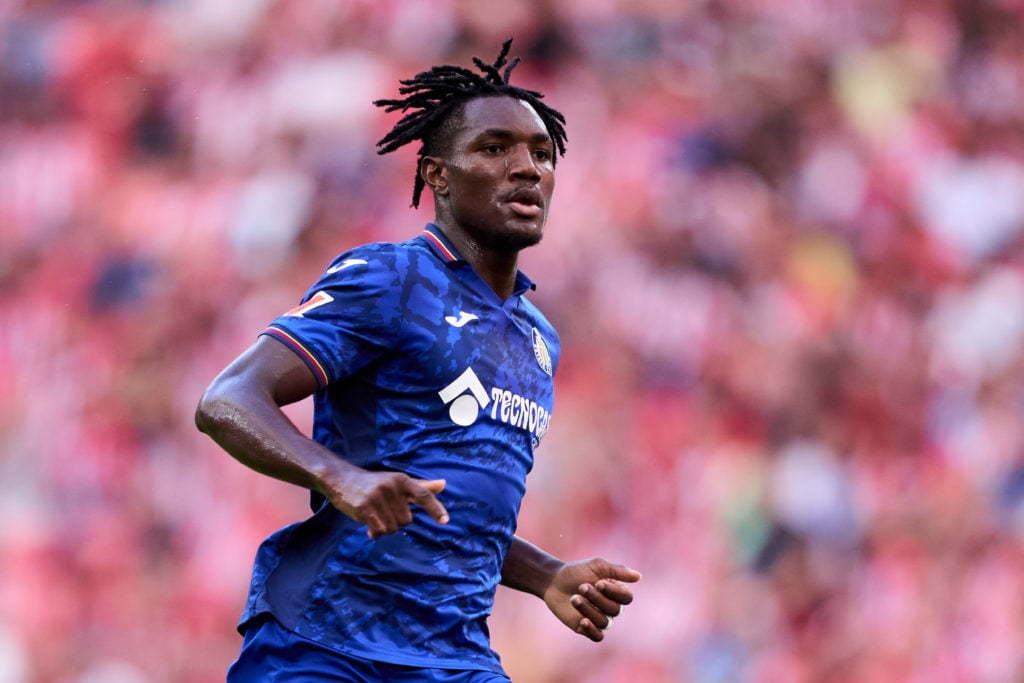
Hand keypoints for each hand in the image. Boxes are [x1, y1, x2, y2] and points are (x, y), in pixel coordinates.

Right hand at [322, 470, 448, 538]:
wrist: (342, 480)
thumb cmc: (374, 483)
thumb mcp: (398, 481)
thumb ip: (421, 486)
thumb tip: (443, 485)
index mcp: (402, 480)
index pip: (423, 495)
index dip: (435, 509)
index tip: (445, 521)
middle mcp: (391, 487)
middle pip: (407, 520)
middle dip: (396, 520)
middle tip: (383, 510)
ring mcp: (377, 497)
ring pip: (393, 528)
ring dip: (384, 527)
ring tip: (374, 514)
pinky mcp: (364, 509)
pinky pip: (379, 531)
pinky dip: (374, 533)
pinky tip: (368, 524)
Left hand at [543, 558, 640, 641]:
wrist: (553, 581)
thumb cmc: (576, 571)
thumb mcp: (596, 566)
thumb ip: (617, 570)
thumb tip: (638, 576)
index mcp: (616, 592)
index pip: (626, 598)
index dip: (614, 592)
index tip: (598, 582)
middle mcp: (611, 607)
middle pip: (615, 610)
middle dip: (597, 598)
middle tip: (582, 586)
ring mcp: (599, 618)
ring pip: (604, 622)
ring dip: (588, 609)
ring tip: (574, 598)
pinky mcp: (586, 628)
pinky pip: (597, 636)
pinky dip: (592, 630)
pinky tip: (583, 621)